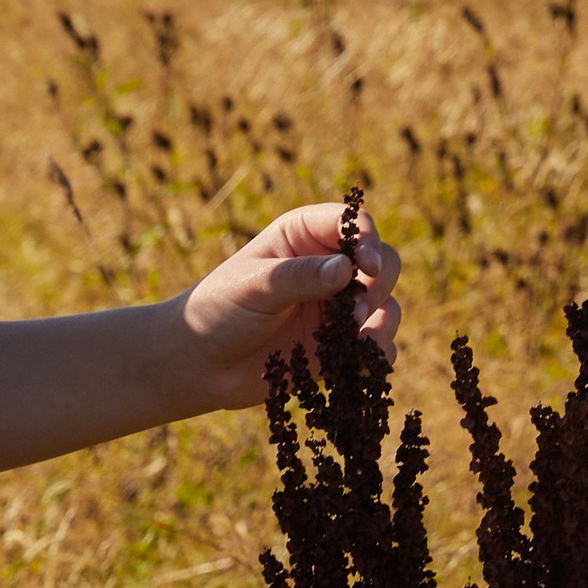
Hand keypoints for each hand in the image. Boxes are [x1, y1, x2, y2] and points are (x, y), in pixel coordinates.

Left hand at [169, 201, 402, 415]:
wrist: (201, 364)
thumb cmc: (219, 310)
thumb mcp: (255, 286)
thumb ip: (299, 276)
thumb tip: (346, 268)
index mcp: (304, 236)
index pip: (353, 223)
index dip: (368, 240)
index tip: (366, 267)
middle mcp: (328, 267)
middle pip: (382, 261)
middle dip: (377, 283)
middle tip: (353, 310)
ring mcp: (337, 307)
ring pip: (386, 303)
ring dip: (382, 319)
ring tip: (356, 338)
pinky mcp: (340, 344)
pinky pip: (377, 346)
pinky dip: (378, 352)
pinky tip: (361, 361)